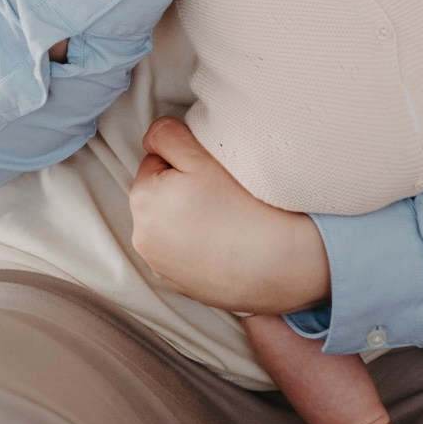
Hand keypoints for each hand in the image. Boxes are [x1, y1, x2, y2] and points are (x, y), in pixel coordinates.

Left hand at [129, 116, 330, 313]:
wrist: (280, 264)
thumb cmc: (242, 204)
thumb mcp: (201, 156)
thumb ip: (167, 136)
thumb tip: (151, 137)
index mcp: (142, 200)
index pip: (155, 162)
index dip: (184, 161)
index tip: (210, 173)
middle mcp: (142, 238)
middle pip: (160, 195)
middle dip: (181, 190)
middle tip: (221, 194)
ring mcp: (160, 266)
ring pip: (170, 226)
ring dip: (188, 219)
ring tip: (225, 219)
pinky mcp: (180, 287)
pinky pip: (182, 254)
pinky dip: (197, 246)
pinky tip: (225, 244)